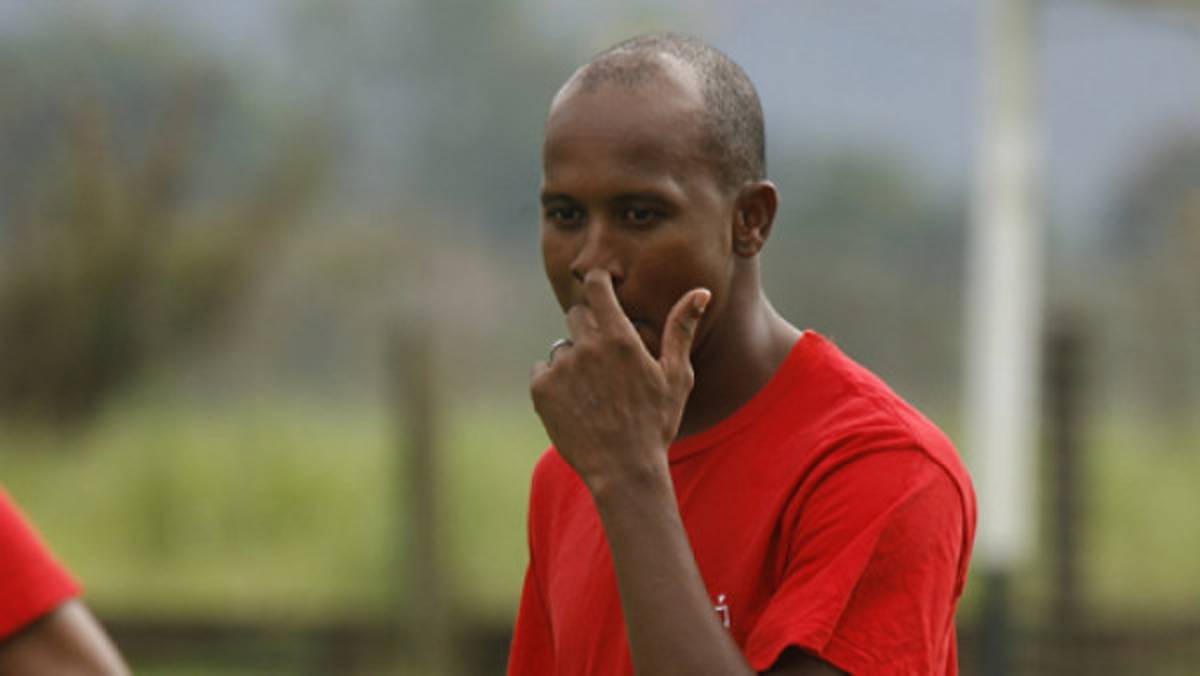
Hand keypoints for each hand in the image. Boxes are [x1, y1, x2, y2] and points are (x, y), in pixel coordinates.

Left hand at [530, 269, 710, 492]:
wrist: (623, 470)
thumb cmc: (656, 424)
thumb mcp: (675, 377)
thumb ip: (681, 330)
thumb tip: (700, 291)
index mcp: (620, 339)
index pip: (597, 287)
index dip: (598, 281)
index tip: (601, 285)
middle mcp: (587, 348)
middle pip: (576, 315)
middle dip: (588, 328)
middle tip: (604, 360)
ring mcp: (561, 368)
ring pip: (562, 348)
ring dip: (573, 362)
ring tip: (594, 395)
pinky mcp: (541, 388)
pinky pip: (543, 370)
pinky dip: (555, 383)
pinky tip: (576, 405)